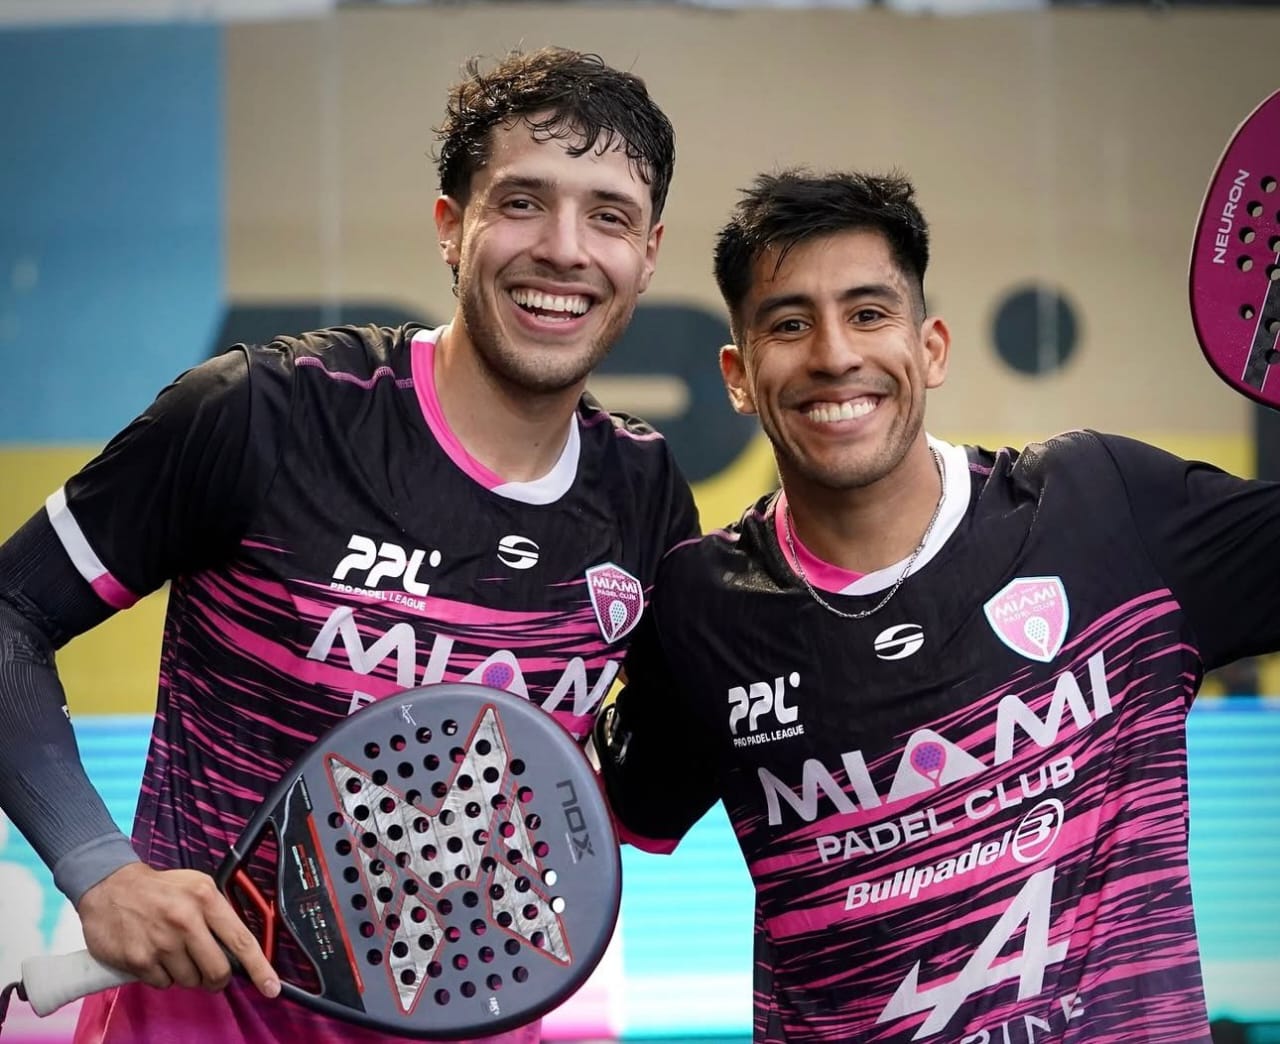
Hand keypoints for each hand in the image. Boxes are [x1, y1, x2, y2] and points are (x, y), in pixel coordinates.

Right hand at [75, 863, 279, 997]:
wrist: (109, 886)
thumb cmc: (160, 889)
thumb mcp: (197, 886)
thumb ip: (219, 914)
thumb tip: (239, 949)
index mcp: (206, 899)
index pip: (241, 940)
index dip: (260, 968)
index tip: (271, 988)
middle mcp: (185, 920)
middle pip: (218, 970)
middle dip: (217, 978)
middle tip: (210, 973)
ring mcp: (161, 942)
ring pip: (190, 980)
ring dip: (187, 974)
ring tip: (174, 953)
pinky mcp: (138, 960)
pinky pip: (163, 984)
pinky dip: (163, 976)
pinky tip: (155, 956)